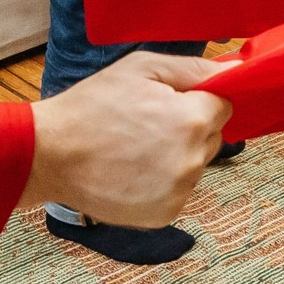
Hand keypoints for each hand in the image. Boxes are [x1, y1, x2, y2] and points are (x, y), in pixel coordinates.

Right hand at [23, 53, 232, 225]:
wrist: (49, 155)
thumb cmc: (91, 106)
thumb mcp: (141, 68)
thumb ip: (195, 69)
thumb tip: (235, 69)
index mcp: (192, 121)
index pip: (224, 107)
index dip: (198, 100)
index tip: (171, 102)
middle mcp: (192, 161)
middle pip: (212, 138)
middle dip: (189, 128)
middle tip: (146, 123)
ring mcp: (179, 192)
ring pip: (195, 166)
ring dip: (176, 156)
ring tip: (134, 148)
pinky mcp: (164, 214)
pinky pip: (178, 191)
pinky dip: (162, 182)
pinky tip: (132, 171)